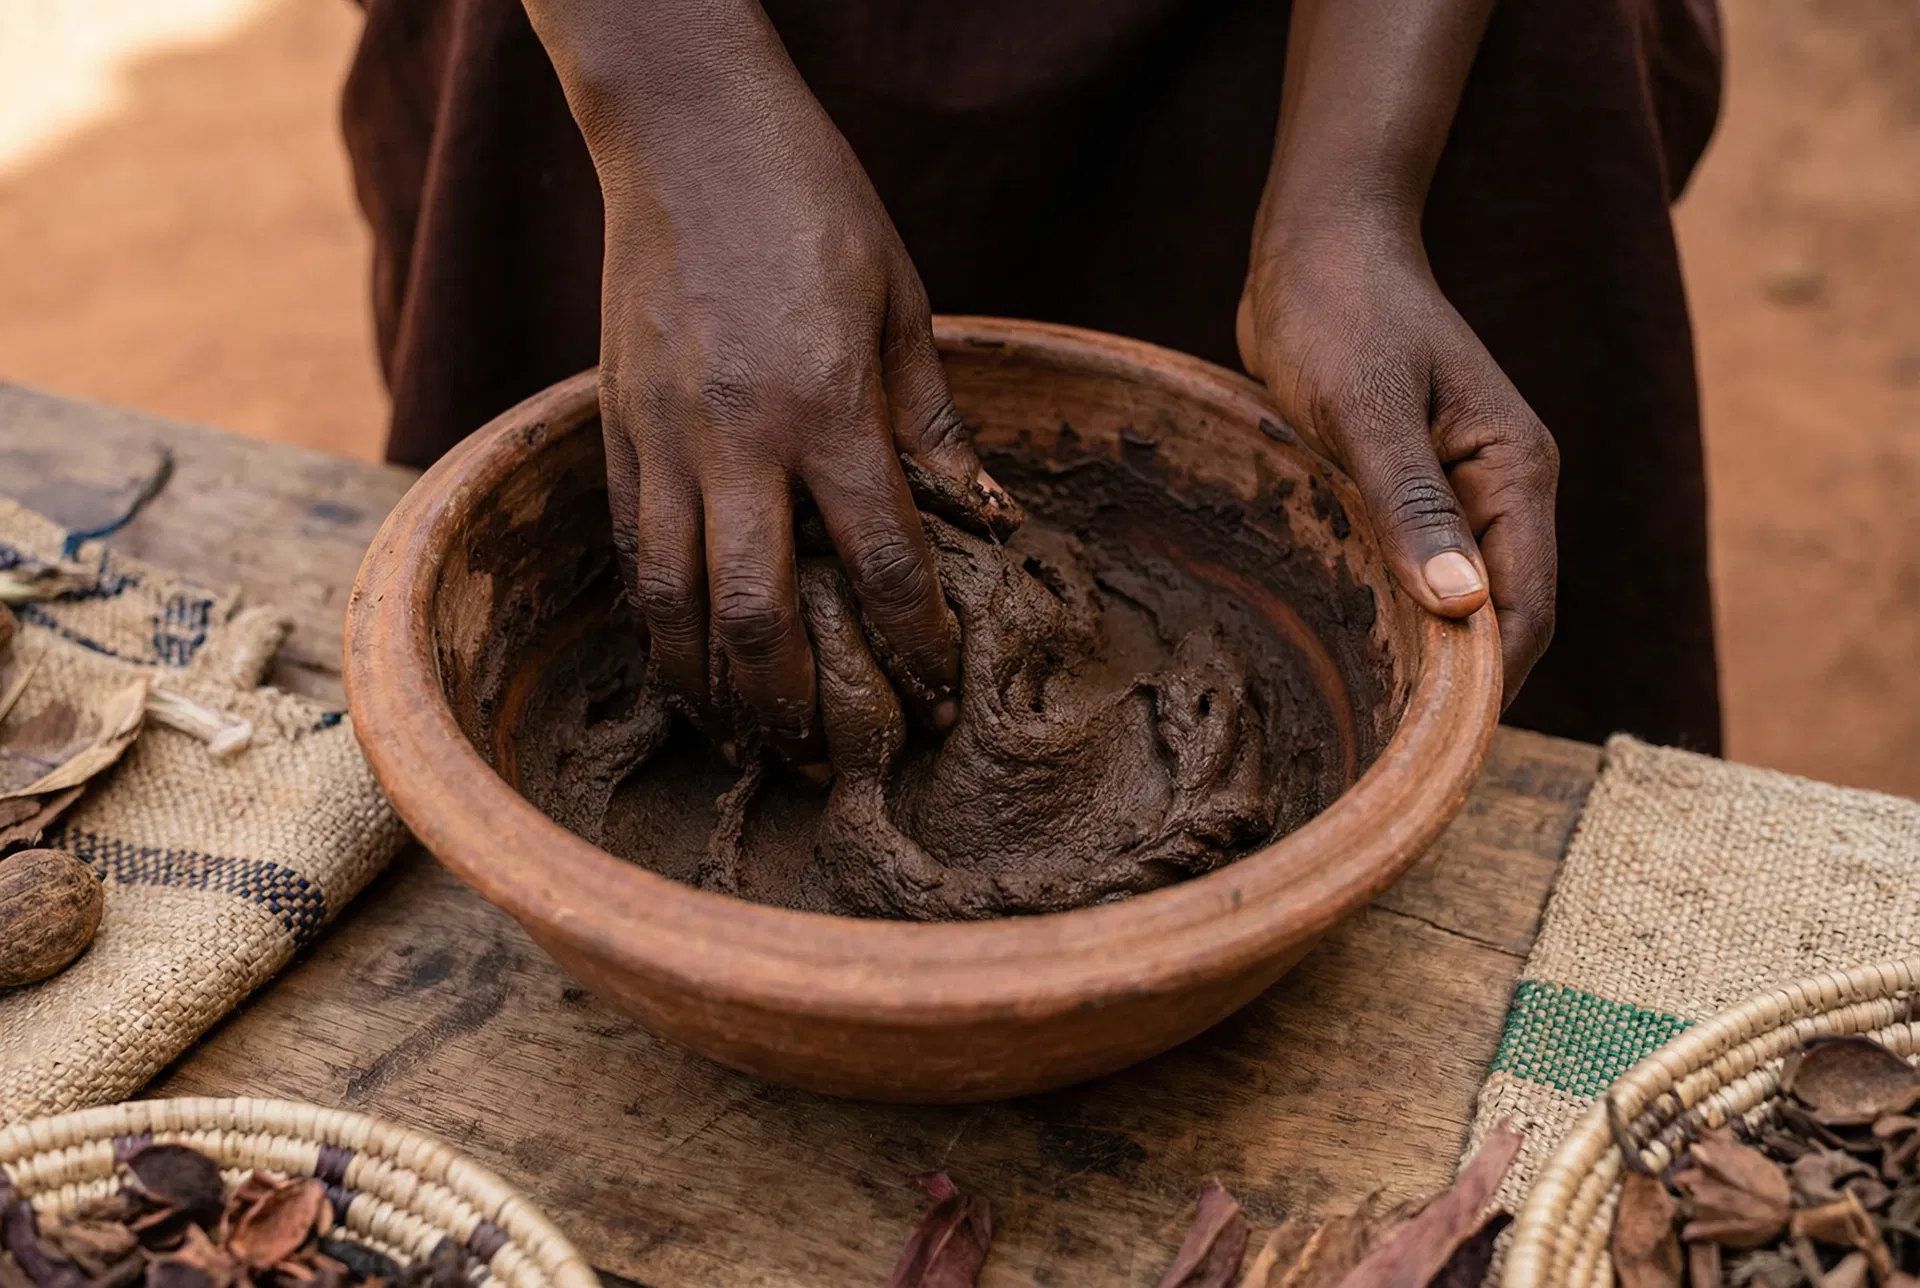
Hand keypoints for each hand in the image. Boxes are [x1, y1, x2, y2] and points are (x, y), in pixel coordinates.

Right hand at [528, 2, 986, 759]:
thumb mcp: (903, 305)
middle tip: (826, 763)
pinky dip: (653, 619)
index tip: (940, 698)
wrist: (687, 133)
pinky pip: (626, 547)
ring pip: (673, 601)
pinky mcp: (613, 425)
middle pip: (759, 616)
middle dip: (795, 707)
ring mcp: (663, 438)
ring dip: (710, 687)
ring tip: (743, 741)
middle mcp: (738, 440)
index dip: (916, 650)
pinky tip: (678, 660)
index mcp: (830, 409)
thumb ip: (936, 424)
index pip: (883, 566)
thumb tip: (987, 519)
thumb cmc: (815, 207)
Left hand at [1237, 220, 1557, 701]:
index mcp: (1516, 471)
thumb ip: (1411, 502)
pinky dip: (1395, 617)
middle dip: (1456, 685)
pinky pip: (1417, 574)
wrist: (1318, 246)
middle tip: (1386, 752)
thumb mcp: (1364, 405)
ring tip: (1366, 723)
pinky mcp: (1412, 494)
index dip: (1488, 683)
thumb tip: (1461, 605)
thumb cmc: (1340, 310)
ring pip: (1458, 604)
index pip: (1527, 607)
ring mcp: (1459, 495)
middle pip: (1501, 618)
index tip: (1431, 744)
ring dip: (1424, 657)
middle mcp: (1503, 491)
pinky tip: (1349, 655)